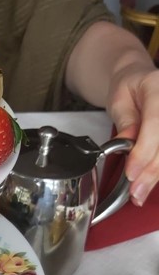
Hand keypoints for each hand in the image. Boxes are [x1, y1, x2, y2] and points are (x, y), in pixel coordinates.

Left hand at [106, 60, 158, 205]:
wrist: (140, 80)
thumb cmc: (129, 88)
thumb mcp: (119, 100)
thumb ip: (125, 121)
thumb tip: (126, 145)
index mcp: (157, 88)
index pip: (156, 124)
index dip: (144, 151)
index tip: (131, 172)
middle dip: (151, 171)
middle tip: (135, 192)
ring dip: (156, 176)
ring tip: (139, 194)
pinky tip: (148, 184)